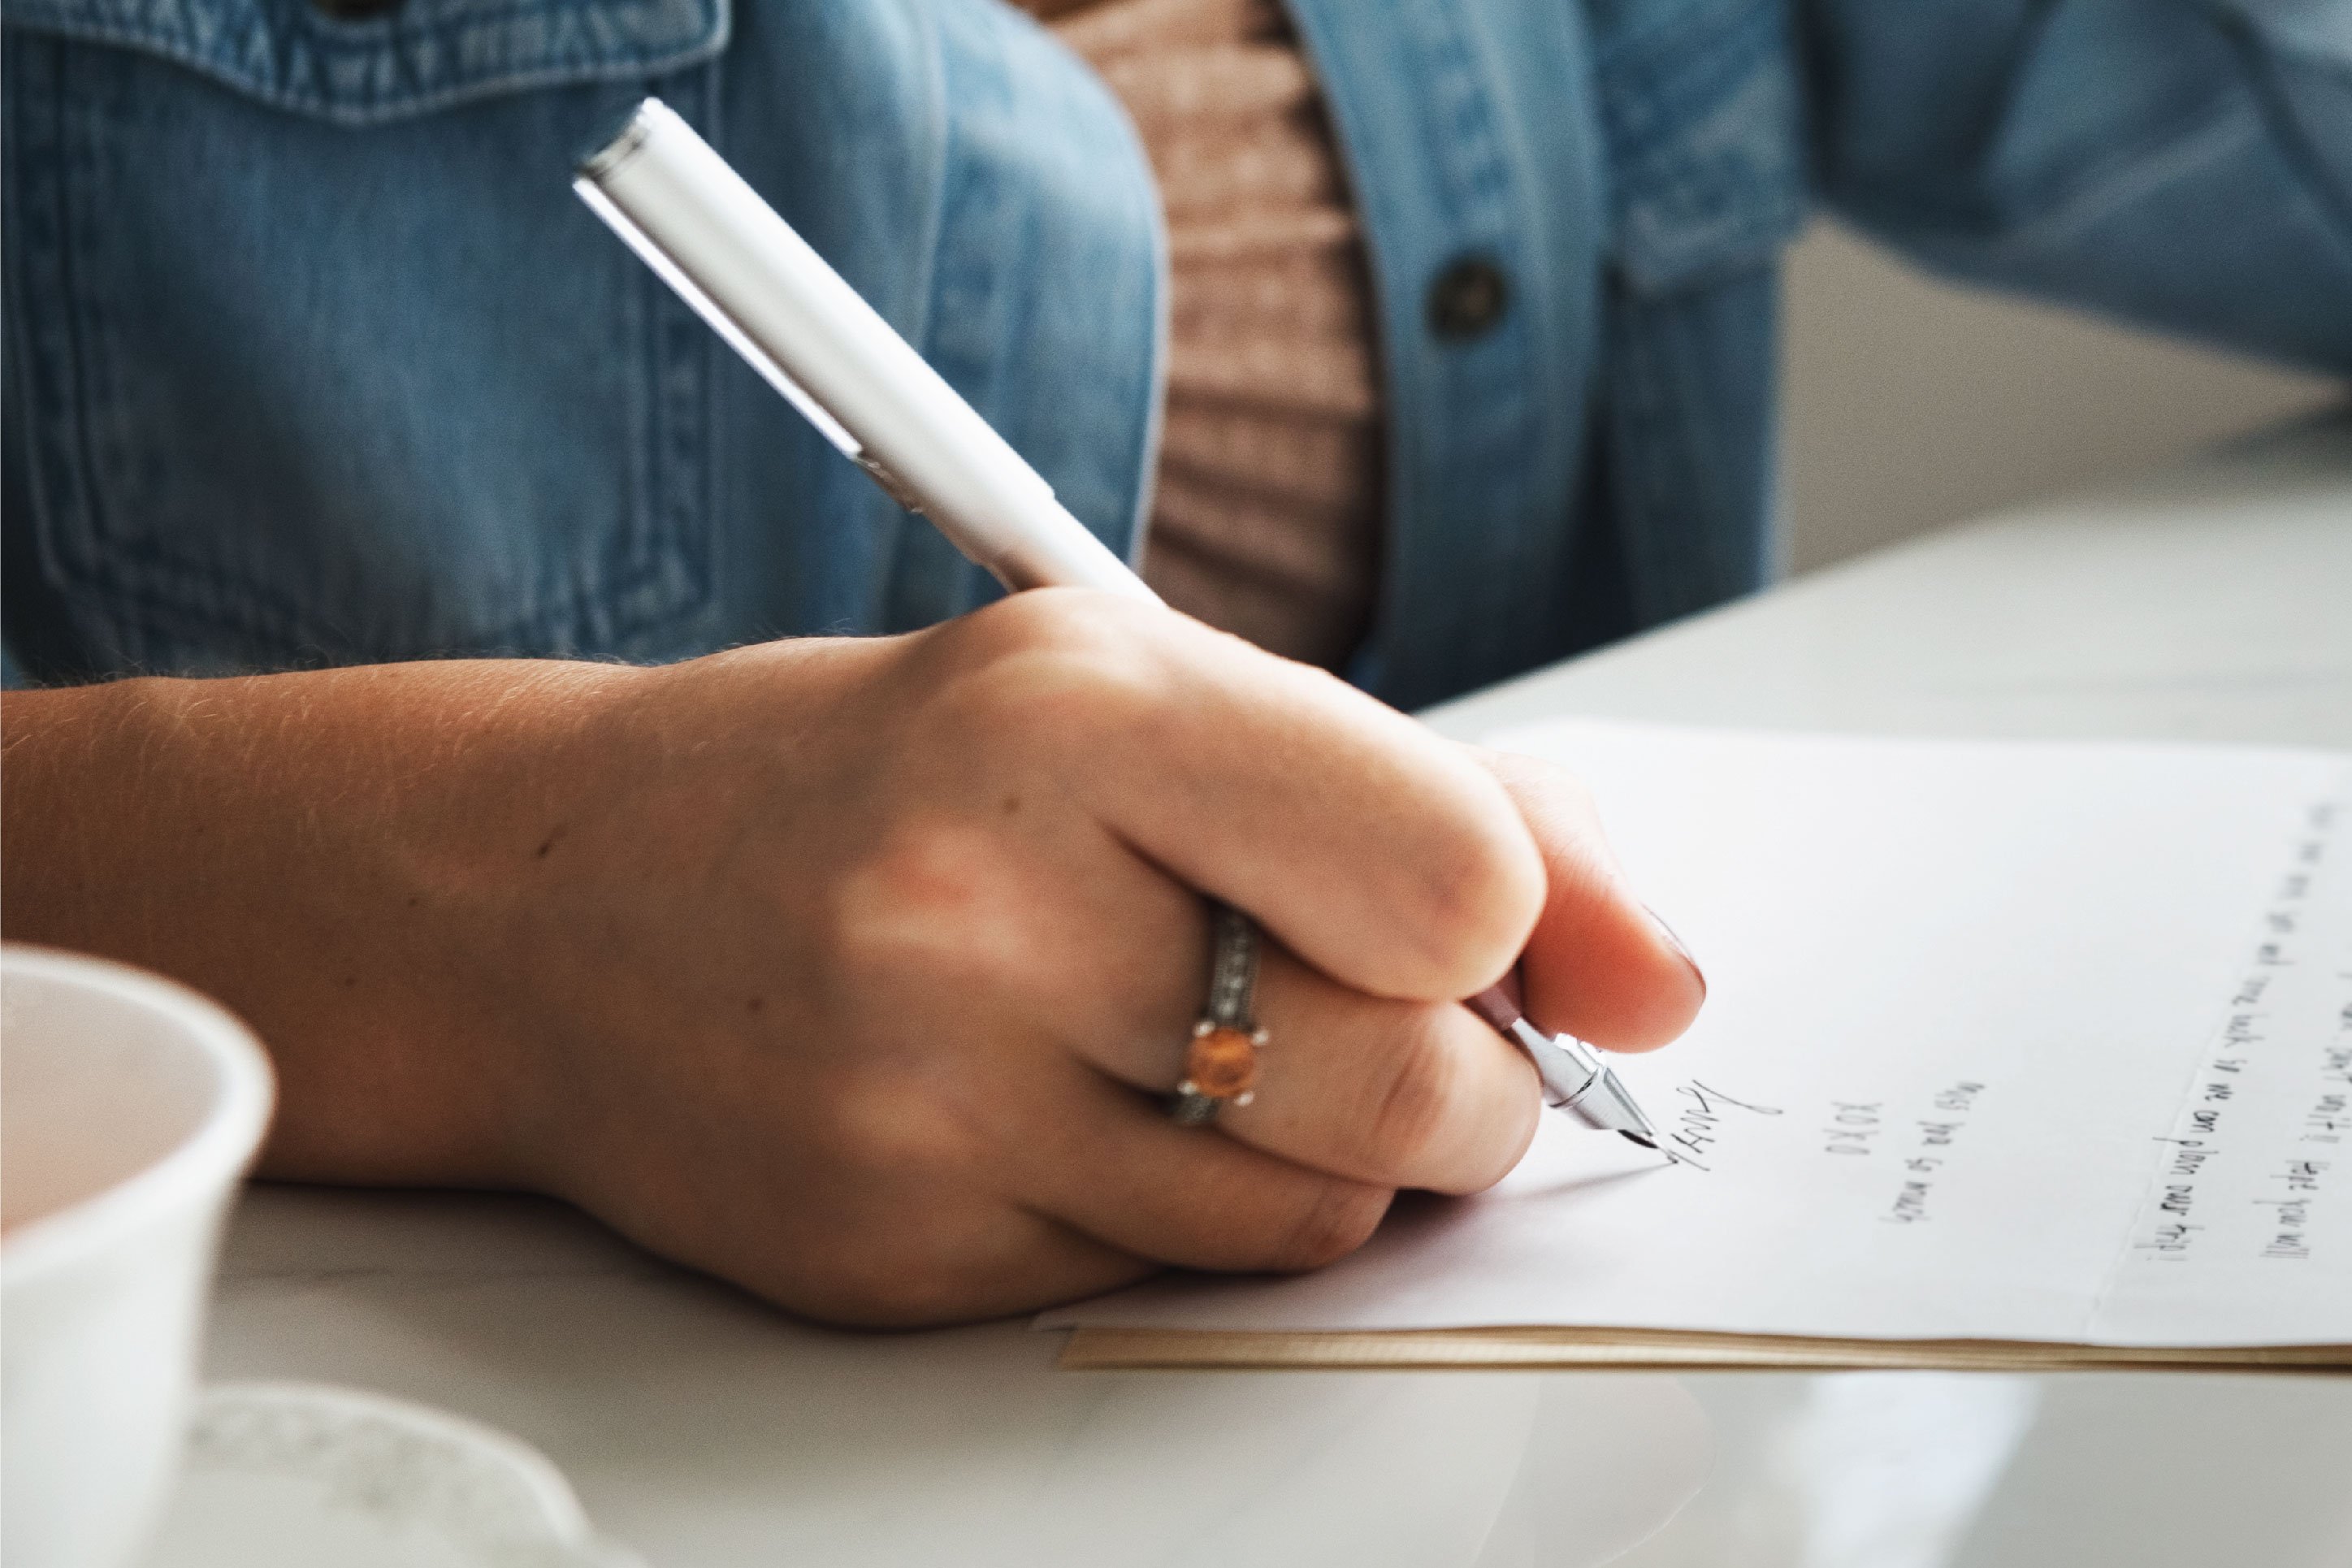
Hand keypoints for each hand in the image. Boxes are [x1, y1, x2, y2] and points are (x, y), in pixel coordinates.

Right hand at [0, 591, 1703, 1324]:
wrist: (550, 899)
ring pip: (1317, 1217)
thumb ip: (1421, 799)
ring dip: (1337, 1156)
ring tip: (1212, 1050)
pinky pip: (1171, 1285)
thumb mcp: (1133, 693)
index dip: (1511, 921)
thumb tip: (1657, 979)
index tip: (1476, 924)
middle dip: (1471, 1079)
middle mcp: (983, 905)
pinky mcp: (892, 1255)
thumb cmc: (877, 771)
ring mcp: (925, 1103)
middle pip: (1413, 1082)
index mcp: (1070, 708)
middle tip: (1410, 1031)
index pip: (1450, 871)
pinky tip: (1082, 1116)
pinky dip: (1191, 1217)